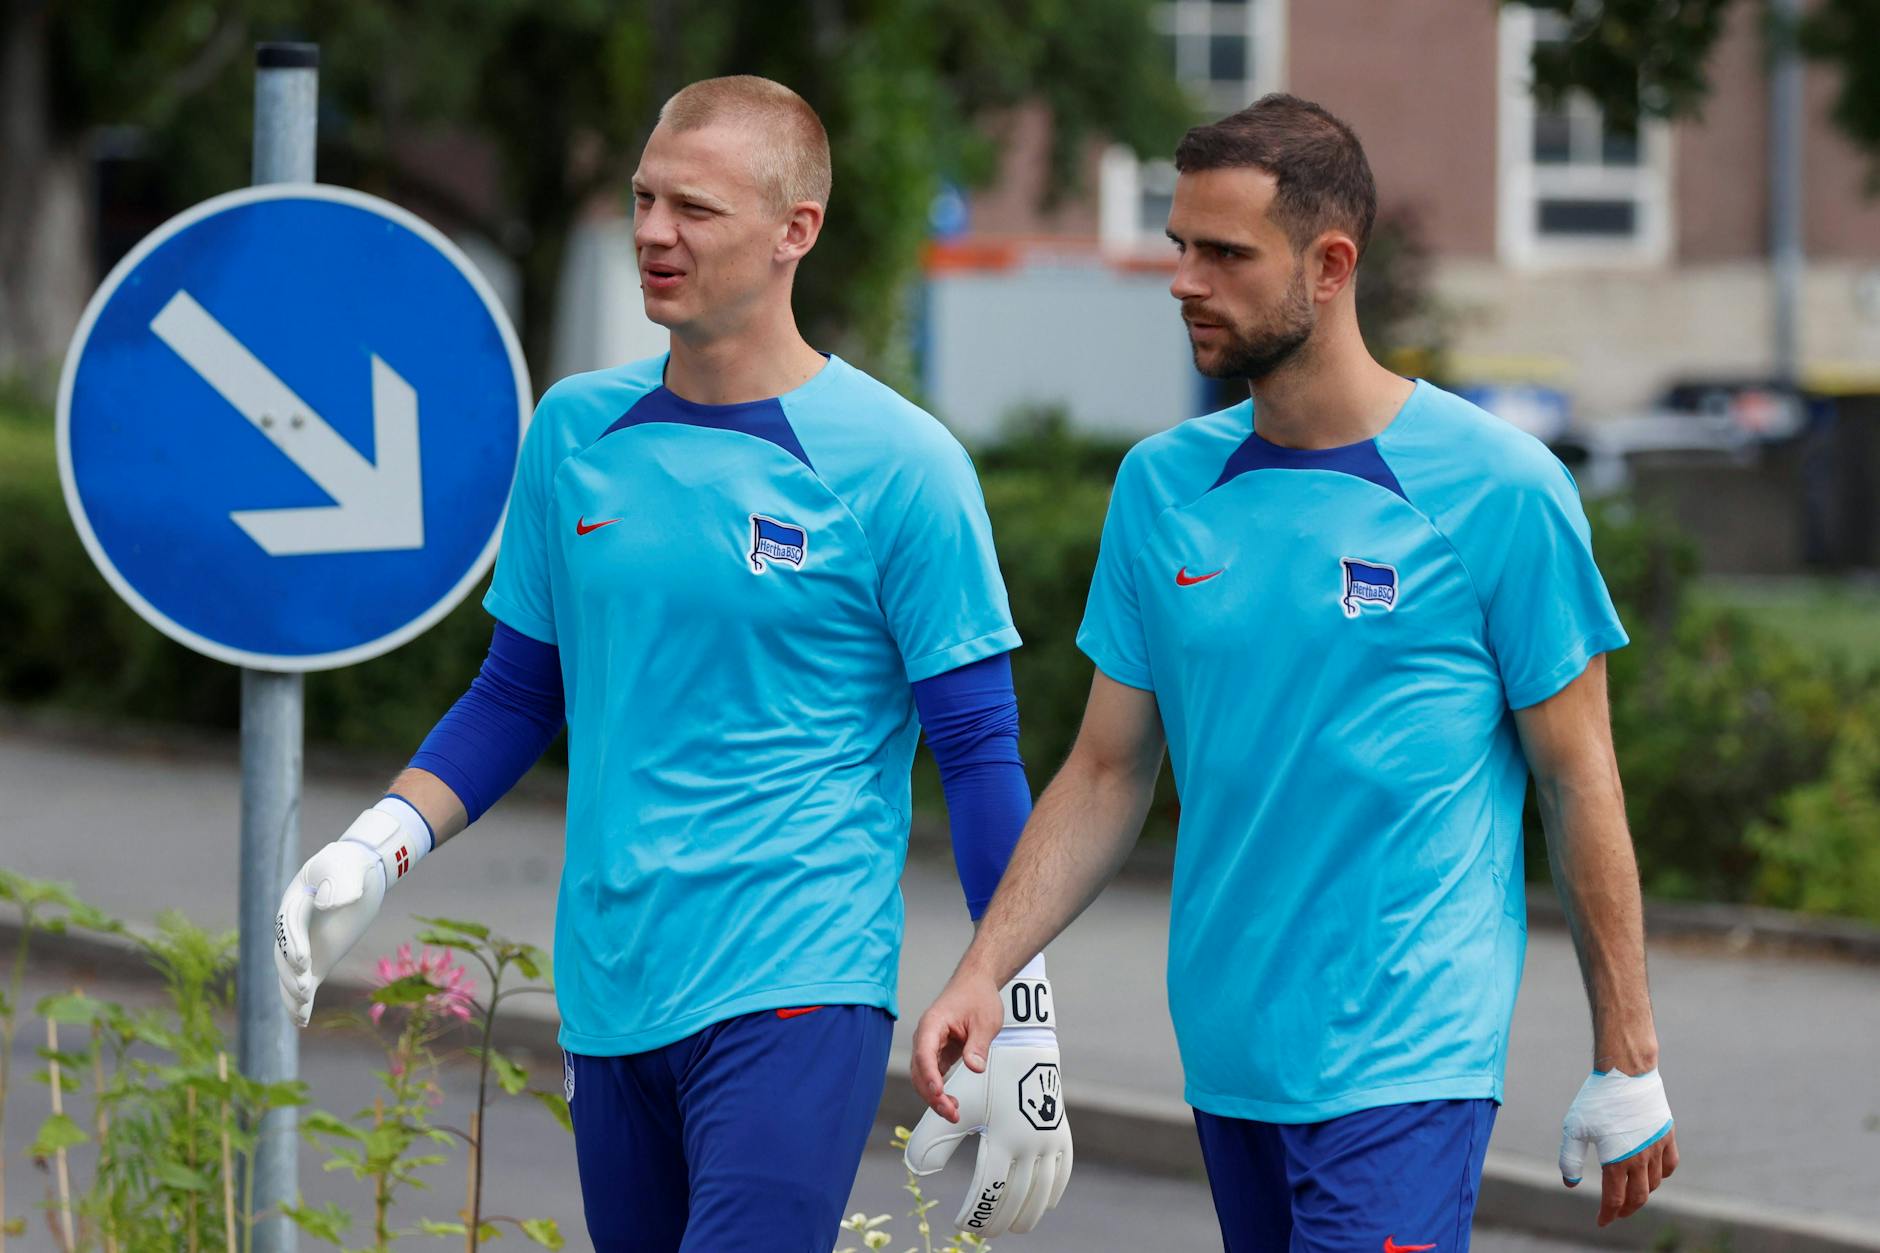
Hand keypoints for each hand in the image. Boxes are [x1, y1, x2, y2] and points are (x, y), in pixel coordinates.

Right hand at [273, 799, 427, 1025]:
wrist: (357, 873)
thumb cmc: (350, 865)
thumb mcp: (347, 865)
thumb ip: (340, 881)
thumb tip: (328, 904)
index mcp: (294, 902)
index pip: (289, 927)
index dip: (294, 944)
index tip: (302, 961)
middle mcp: (292, 928)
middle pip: (283, 954)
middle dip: (291, 973)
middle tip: (304, 987)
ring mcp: (303, 946)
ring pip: (288, 974)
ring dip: (292, 993)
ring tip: (301, 1010)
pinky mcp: (317, 960)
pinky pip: (303, 983)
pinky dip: (300, 1003)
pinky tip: (301, 1022)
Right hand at [907, 968, 1071, 1237]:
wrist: (975, 983)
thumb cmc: (978, 997)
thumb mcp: (985, 1021)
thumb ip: (978, 1045)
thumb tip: (975, 1068)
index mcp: (932, 1024)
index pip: (924, 1053)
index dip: (930, 1076)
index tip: (939, 1094)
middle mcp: (925, 1037)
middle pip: (920, 1071)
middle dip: (932, 1095)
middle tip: (953, 1112)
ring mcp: (928, 1045)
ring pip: (923, 1077)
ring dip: (934, 1097)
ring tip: (954, 1112)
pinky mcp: (936, 1052)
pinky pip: (932, 1075)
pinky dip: (939, 1091)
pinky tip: (952, 1103)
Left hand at [1559, 1067, 1677, 1226]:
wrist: (1626, 1073)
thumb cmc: (1596, 1099)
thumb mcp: (1574, 1129)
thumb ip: (1570, 1159)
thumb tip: (1570, 1183)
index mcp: (1617, 1160)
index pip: (1615, 1199)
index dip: (1608, 1214)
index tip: (1602, 1222)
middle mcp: (1641, 1158)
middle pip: (1638, 1197)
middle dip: (1626, 1209)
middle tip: (1617, 1213)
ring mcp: (1657, 1147)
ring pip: (1655, 1183)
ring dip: (1643, 1192)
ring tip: (1631, 1193)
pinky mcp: (1667, 1135)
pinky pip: (1669, 1165)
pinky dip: (1661, 1175)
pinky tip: (1653, 1174)